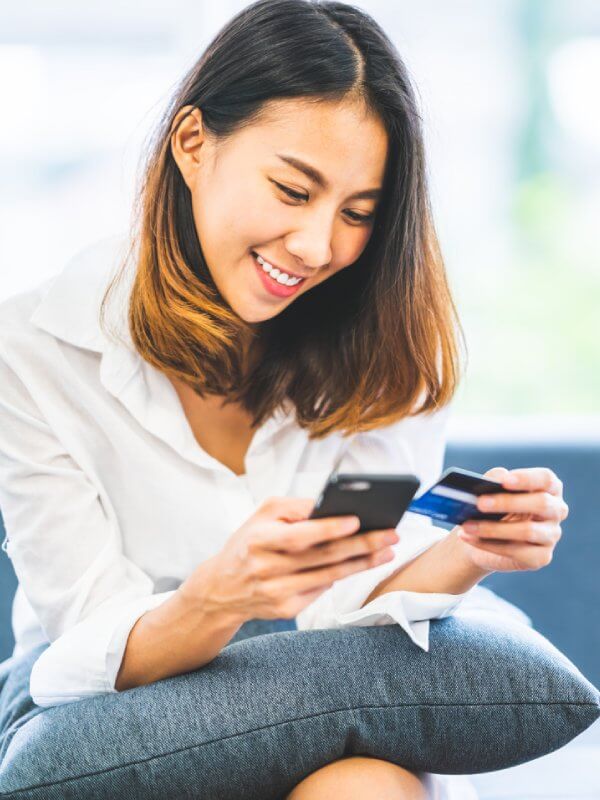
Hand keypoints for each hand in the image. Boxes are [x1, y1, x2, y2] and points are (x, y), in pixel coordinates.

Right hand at [179, 496, 399, 622]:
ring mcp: (277, 593)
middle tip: (391, 534)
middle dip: (361, 545)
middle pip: (323, 557)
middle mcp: (267, 568)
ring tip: (388, 550)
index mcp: (259, 540)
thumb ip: (296, 507)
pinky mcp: (286, 610)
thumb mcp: (263, 515)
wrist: (222, 588)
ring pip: (329, 576)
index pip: (300, 535)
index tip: (358, 520)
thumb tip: (333, 505)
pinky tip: (364, 564)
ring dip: (363, 563)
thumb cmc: (249, 542)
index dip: (329, 529)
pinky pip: (322, 590)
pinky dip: (344, 576)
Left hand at [454, 466, 568, 572]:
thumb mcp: (490, 490)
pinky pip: (516, 551)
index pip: (546, 479)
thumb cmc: (491, 506)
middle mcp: (556, 510)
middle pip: (541, 503)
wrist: (481, 536)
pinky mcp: (541, 557)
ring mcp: (551, 535)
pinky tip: (468, 537)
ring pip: (528, 531)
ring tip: (466, 525)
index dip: (527, 479)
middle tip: (479, 503)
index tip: (504, 481)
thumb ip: (493, 481)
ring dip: (492, 528)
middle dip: (507, 502)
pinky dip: (487, 544)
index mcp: (548, 488)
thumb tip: (492, 483)